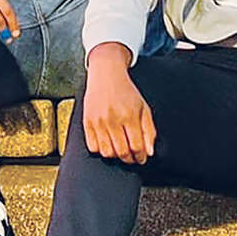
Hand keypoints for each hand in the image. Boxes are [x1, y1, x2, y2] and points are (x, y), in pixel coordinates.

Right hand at [82, 43, 154, 163]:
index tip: (142, 158)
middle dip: (130, 159)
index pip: (136, 146)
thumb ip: (149, 131)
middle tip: (133, 158)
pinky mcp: (87, 123)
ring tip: (121, 151)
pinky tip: (108, 144)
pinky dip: (101, 150)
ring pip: (107, 152)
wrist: (106, 76)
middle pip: (122, 152)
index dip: (141, 156)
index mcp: (129, 115)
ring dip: (116, 156)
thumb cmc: (126, 92)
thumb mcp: (144, 108)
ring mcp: (98, 122)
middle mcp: (113, 119)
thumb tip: (149, 151)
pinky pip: (93, 147)